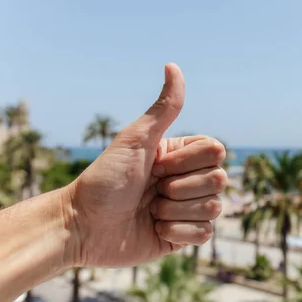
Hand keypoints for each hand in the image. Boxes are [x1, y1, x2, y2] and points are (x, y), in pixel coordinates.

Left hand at [66, 64, 226, 267]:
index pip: (216, 152)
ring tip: (149, 210)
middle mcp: (189, 180)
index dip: (186, 162)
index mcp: (181, 156)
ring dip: (175, 210)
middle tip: (151, 190)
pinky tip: (155, 229)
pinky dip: (177, 231)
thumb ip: (164, 108)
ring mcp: (188, 209)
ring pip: (213, 208)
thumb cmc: (105, 179)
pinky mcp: (184, 236)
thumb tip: (173, 65)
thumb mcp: (136, 139)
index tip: (156, 165)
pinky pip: (205, 234)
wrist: (83, 226)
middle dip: (179, 188)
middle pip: (219, 180)